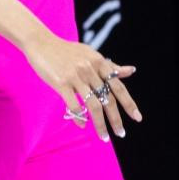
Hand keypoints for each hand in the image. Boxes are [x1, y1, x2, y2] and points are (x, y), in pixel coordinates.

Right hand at [23, 30, 140, 139]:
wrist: (41, 43)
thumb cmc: (66, 50)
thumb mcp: (90, 54)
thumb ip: (110, 66)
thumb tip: (131, 71)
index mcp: (99, 62)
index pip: (118, 87)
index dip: (129, 103)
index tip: (137, 118)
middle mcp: (90, 70)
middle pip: (107, 99)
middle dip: (116, 119)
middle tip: (121, 133)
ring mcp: (75, 76)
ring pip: (93, 106)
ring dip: (100, 124)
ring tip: (104, 136)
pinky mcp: (61, 83)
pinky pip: (74, 105)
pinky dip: (79, 118)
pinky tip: (82, 125)